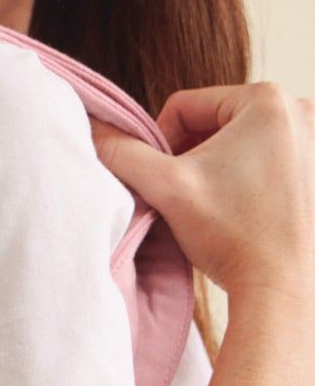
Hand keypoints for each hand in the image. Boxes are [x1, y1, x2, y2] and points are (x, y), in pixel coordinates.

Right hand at [91, 83, 314, 308]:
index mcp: (266, 99)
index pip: (184, 107)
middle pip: (211, 124)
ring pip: (233, 144)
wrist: (277, 286)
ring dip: (210, 171)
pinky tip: (234, 213)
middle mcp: (297, 110)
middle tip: (184, 198)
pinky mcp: (311, 168)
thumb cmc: (233, 236)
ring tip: (210, 208)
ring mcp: (309, 140)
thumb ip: (124, 154)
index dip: (160, 146)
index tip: (165, 184)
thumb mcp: (166, 188)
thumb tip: (93, 132)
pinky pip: (257, 161)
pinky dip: (236, 182)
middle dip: (188, 159)